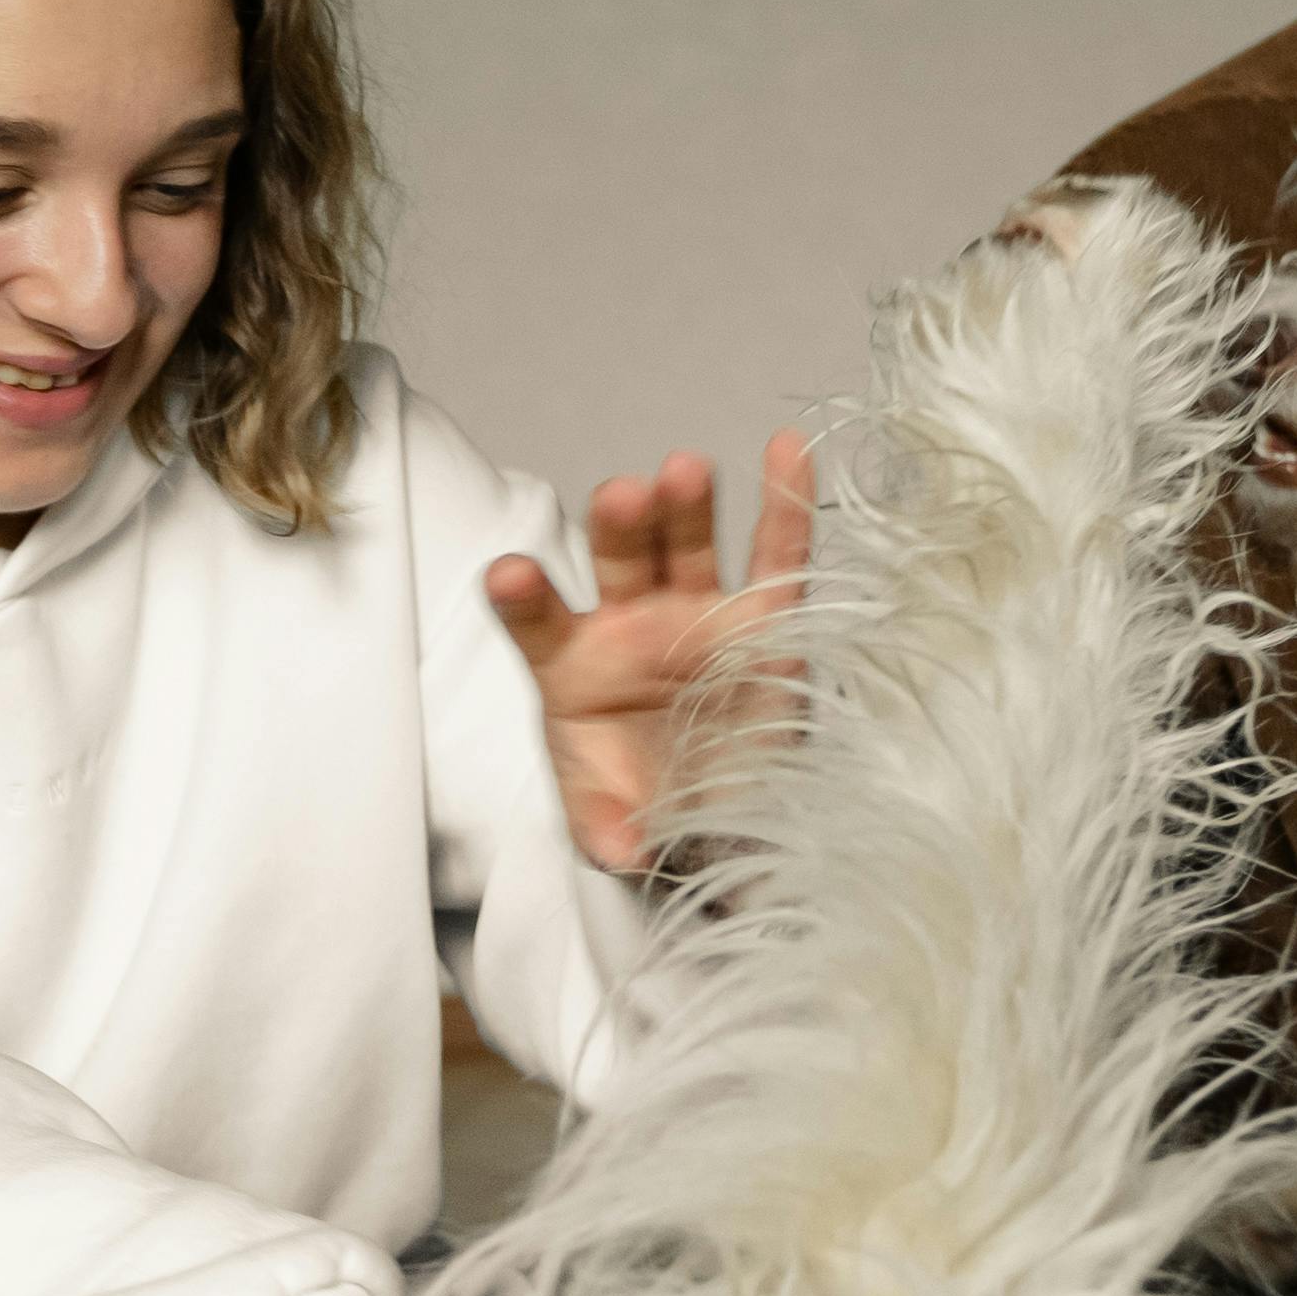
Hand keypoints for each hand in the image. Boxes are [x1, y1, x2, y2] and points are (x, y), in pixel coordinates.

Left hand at [484, 436, 815, 876]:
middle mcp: (631, 625)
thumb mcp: (614, 828)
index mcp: (574, 666)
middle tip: (620, 498)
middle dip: (617, 529)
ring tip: (683, 472)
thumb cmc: (643, 803)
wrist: (711, 817)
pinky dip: (785, 503)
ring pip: (687, 548)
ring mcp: (698, 614)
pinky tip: (787, 449)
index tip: (509, 574)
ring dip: (684, 508)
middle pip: (618, 563)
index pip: (539, 623)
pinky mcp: (764, 621)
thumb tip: (624, 846)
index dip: (526, 600)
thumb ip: (610, 829)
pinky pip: (776, 557)